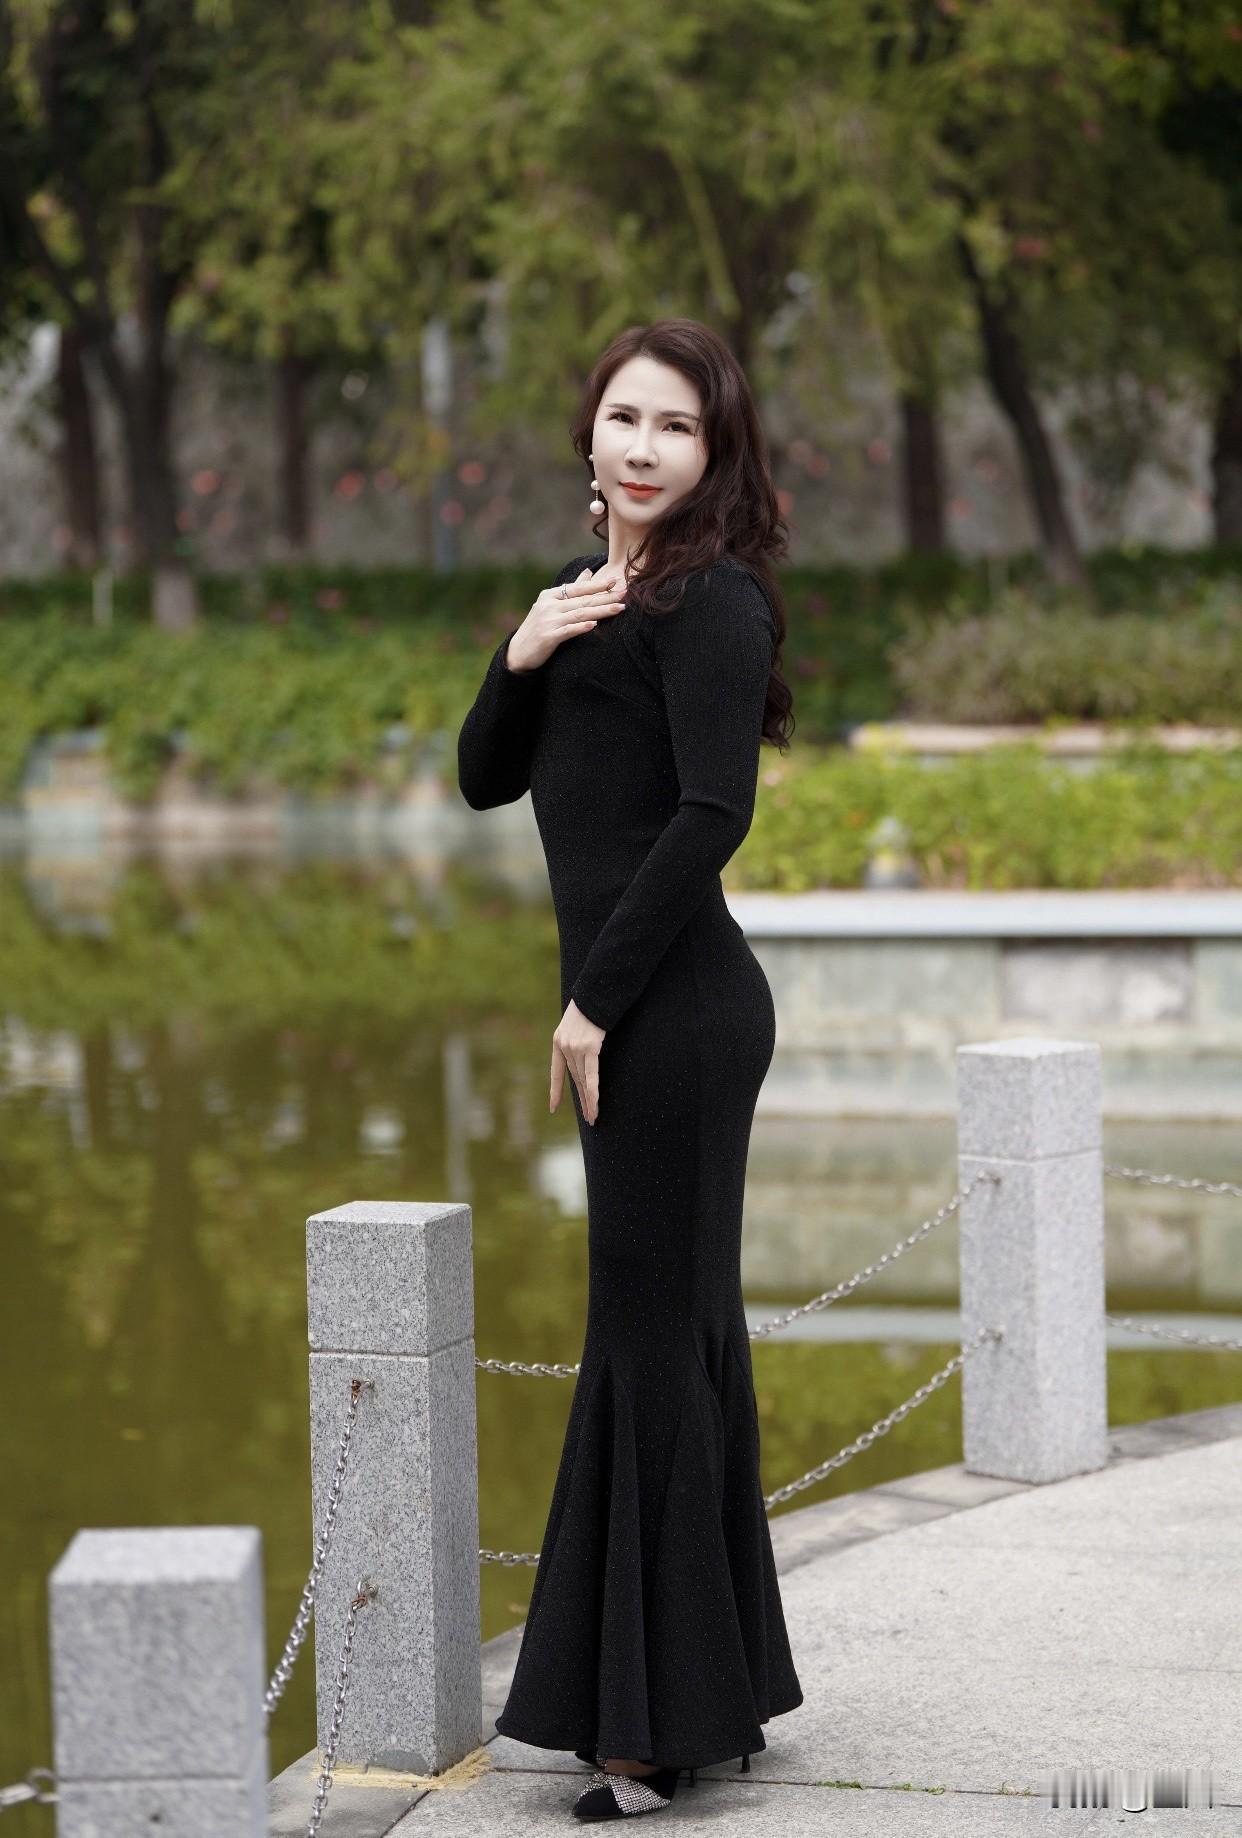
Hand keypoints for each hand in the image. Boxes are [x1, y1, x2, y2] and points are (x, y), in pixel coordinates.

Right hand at [506, 568, 626, 672]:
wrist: (518, 652)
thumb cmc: (539, 628)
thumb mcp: (552, 605)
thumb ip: (571, 590)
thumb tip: (588, 572)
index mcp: (550, 596)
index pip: (579, 588)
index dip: (598, 585)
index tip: (616, 581)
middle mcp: (549, 606)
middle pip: (583, 600)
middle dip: (606, 596)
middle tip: (625, 593)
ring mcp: (548, 620)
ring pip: (580, 614)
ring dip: (601, 610)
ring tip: (619, 608)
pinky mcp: (548, 637)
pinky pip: (568, 631)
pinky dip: (581, 627)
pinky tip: (594, 625)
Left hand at [550, 999, 606, 1125]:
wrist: (594, 993)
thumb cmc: (588, 1006)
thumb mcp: (574, 1023)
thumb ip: (575, 1038)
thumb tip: (582, 1050)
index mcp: (558, 1042)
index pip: (556, 1072)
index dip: (555, 1090)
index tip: (553, 1107)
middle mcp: (565, 1047)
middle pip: (575, 1080)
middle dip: (582, 1101)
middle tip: (589, 1118)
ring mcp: (576, 1048)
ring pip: (583, 1080)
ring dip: (589, 1101)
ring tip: (594, 1116)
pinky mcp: (590, 1048)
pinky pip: (592, 1074)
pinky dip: (593, 1090)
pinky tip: (594, 1103)